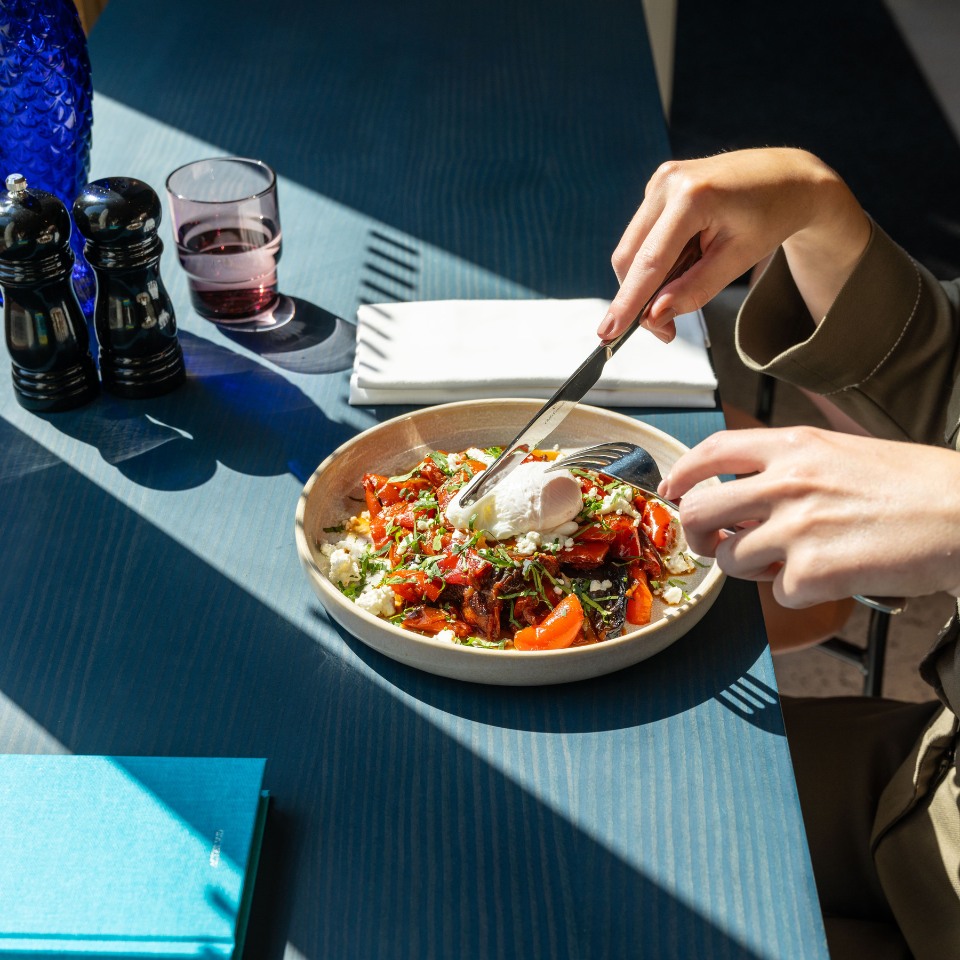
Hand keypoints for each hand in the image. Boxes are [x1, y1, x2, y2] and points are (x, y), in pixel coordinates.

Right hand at [598, 148, 870, 341]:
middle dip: (640, 297)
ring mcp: (660, 182)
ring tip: (691, 279)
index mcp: (693, 196)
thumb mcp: (738, 260)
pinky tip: (688, 256)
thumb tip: (654, 317)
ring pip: (632, 249)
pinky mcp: (658, 188)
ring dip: (650, 279)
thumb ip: (694, 290)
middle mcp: (668, 182)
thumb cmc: (770, 216)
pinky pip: (643, 237)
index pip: (650, 261)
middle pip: (630, 257)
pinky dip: (657, 260)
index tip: (608, 333)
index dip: (628, 301)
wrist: (786, 177)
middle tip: (667, 330)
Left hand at [658, 426, 959, 606]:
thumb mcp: (841, 452)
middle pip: (699, 510)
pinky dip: (800, 593)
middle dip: (697, 535)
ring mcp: (796, 527)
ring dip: (751, 569)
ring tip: (791, 561)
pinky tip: (832, 576)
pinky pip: (779, 593)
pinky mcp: (813, 572)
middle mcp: (786, 482)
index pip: (712, 451)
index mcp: (794, 446)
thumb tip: (742, 491)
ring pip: (730, 559)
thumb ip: (788, 466)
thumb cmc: (913, 487)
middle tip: (712, 545)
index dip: (682, 473)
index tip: (671, 490)